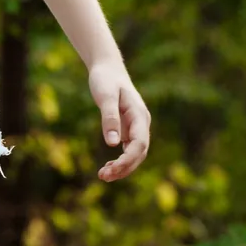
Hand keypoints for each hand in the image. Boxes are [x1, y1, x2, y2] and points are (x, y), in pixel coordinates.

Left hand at [89, 60, 150, 181]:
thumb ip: (109, 118)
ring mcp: (137, 127)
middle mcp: (142, 123)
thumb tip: (112, 143)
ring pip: (135, 154)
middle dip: (124, 167)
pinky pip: (129, 149)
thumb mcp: (105, 96)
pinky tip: (108, 167)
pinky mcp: (129, 129)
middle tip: (103, 176)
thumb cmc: (106, 79)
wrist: (108, 68)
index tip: (113, 169)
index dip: (128, 159)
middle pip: (139, 153)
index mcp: (139, 115)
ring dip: (122, 167)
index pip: (139, 144)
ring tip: (103, 175)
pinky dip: (120, 160)